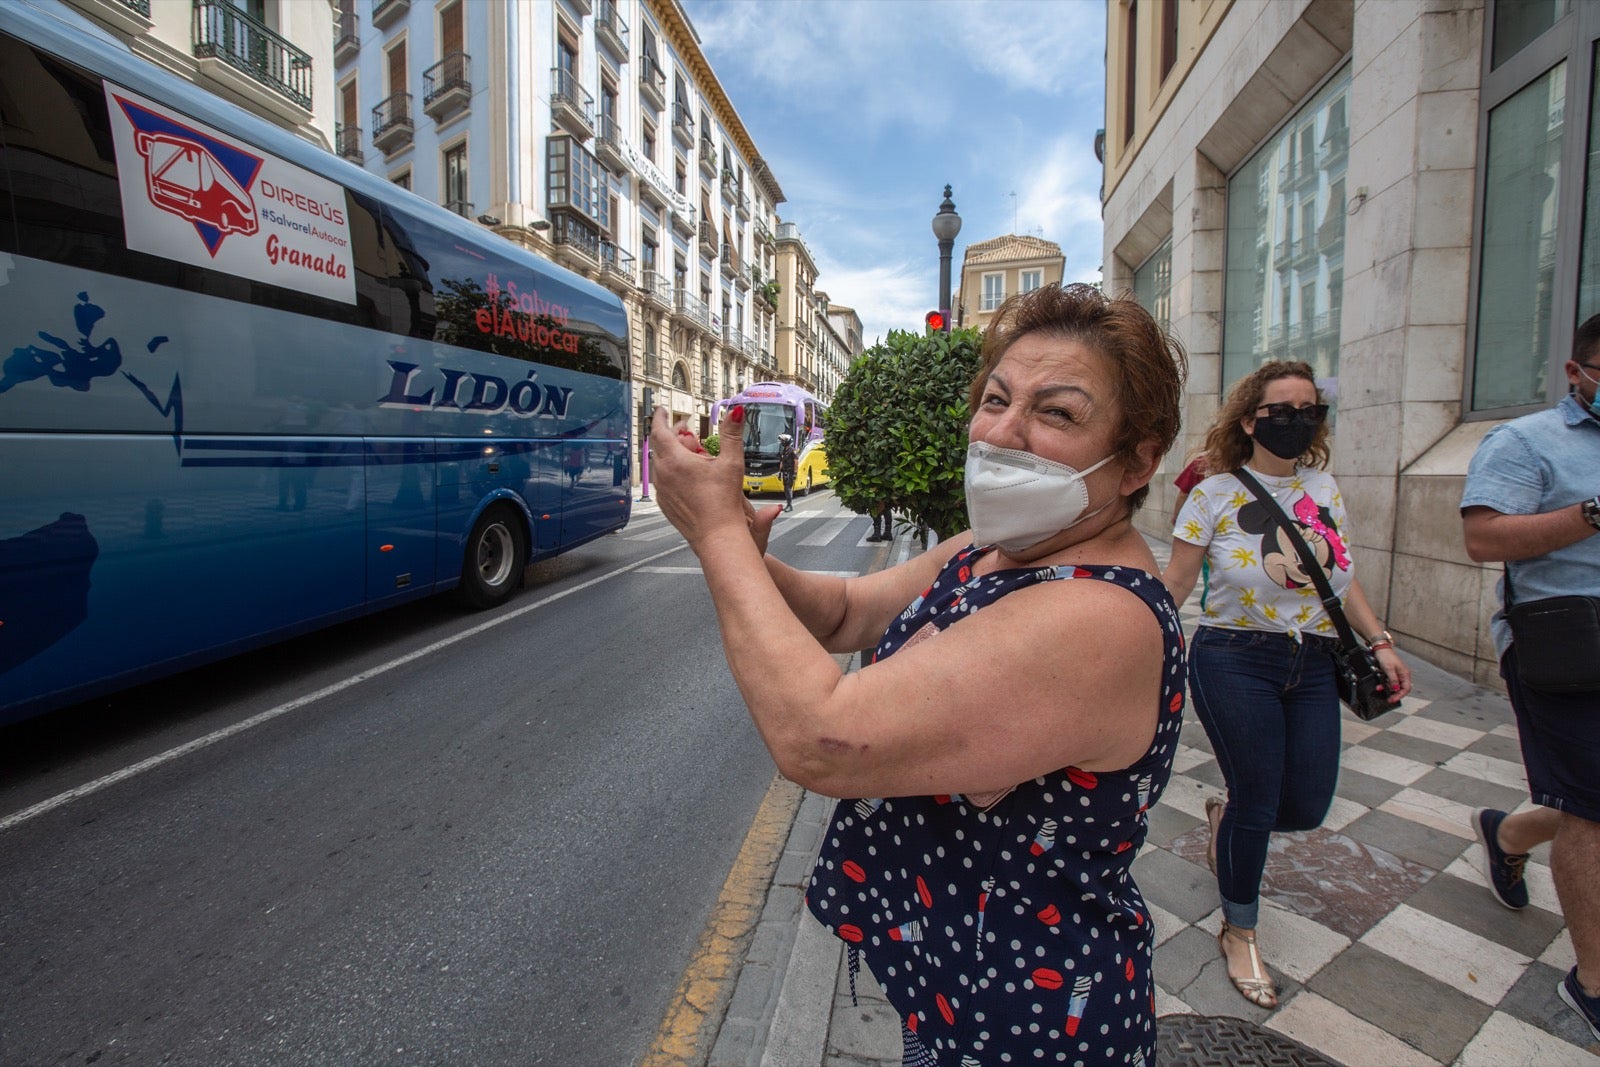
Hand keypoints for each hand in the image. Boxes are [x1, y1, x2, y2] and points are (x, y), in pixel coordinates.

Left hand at [649, 405, 780, 552]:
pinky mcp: (664, 503)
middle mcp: (663, 474)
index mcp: (675, 461)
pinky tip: (688, 476)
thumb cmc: (724, 504)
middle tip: (685, 431)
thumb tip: (735, 412)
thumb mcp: (732, 462)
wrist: (717, 536)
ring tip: (690, 454)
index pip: (659, 430)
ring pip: (660, 464)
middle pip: (659, 445)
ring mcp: (662, 490)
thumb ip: (732, 433)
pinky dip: (671, 472)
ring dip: (671, 454)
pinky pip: (662, 481)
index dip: (661, 417)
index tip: (663, 411)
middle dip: (671, 435)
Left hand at [1374, 645, 1410, 702]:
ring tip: (1380, 690)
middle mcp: (1402, 675)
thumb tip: (1396, 689)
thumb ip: (1393, 680)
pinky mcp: (1391, 673)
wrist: (1380, 649)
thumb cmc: (1386, 656)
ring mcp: (1397, 674)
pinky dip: (1384, 684)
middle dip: (1394, 694)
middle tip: (1389, 699)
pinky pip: (1389, 682)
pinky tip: (1379, 685)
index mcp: (1405, 674)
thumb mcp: (1389, 669)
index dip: (1400, 695)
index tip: (1393, 700)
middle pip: (1401, 688)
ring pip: (1394, 686)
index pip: (1406, 688)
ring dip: (1387, 689)